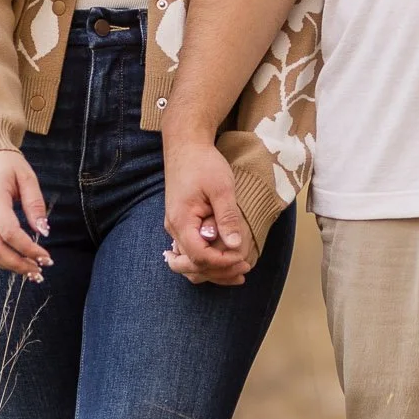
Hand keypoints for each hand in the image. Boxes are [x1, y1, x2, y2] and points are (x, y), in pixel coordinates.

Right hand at [0, 149, 50, 279]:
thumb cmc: (6, 164)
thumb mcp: (26, 177)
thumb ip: (35, 204)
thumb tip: (44, 231)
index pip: (9, 232)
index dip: (28, 249)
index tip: (46, 257)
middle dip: (18, 264)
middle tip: (38, 271)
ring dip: (7, 266)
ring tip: (29, 270)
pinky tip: (14, 261)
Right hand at [162, 135, 252, 285]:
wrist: (186, 146)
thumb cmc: (204, 163)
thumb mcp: (221, 188)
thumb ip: (227, 217)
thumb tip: (234, 246)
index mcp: (182, 221)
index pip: (199, 256)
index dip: (222, 262)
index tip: (243, 258)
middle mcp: (174, 228)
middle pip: (191, 265)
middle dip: (218, 272)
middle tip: (244, 269)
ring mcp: (176, 227)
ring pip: (189, 262)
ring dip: (213, 270)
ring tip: (238, 271)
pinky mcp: (182, 224)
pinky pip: (191, 251)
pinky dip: (208, 260)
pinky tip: (226, 259)